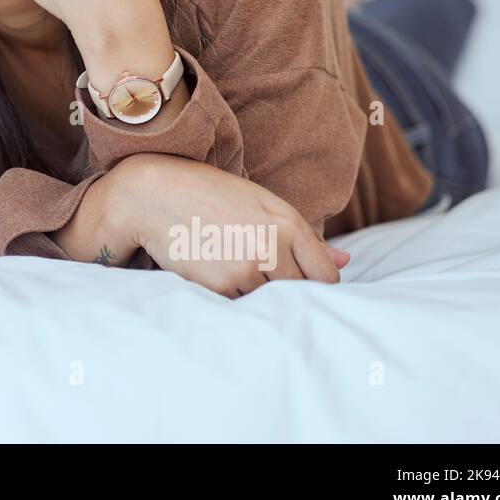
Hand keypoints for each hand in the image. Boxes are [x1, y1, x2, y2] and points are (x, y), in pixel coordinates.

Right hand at [99, 152, 351, 297]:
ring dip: (257, 296)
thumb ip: (304, 236)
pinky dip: (232, 298)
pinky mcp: (221, 285)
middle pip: (300, 294)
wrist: (153, 194)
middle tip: (257, 276)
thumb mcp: (260, 203)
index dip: (314, 285)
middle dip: (286, 292)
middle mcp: (274, 246)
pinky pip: (241, 305)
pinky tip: (214, 272)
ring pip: (270, 303)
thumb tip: (347, 260)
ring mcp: (248, 268)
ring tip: (230, 267)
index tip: (298, 283)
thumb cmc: (208, 193)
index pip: (325, 276)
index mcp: (288, 223)